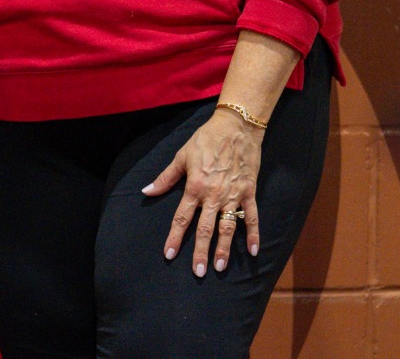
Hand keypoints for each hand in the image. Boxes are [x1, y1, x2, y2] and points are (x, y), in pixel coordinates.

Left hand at [145, 107, 264, 276]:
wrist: (236, 126)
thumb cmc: (206, 140)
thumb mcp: (182, 156)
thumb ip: (165, 178)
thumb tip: (147, 191)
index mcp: (195, 187)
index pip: (182, 218)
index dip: (175, 237)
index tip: (170, 255)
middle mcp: (214, 195)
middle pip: (205, 229)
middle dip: (201, 252)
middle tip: (198, 272)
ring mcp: (233, 195)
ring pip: (228, 227)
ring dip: (224, 248)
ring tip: (220, 267)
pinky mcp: (249, 192)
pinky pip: (251, 217)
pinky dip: (253, 234)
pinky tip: (253, 252)